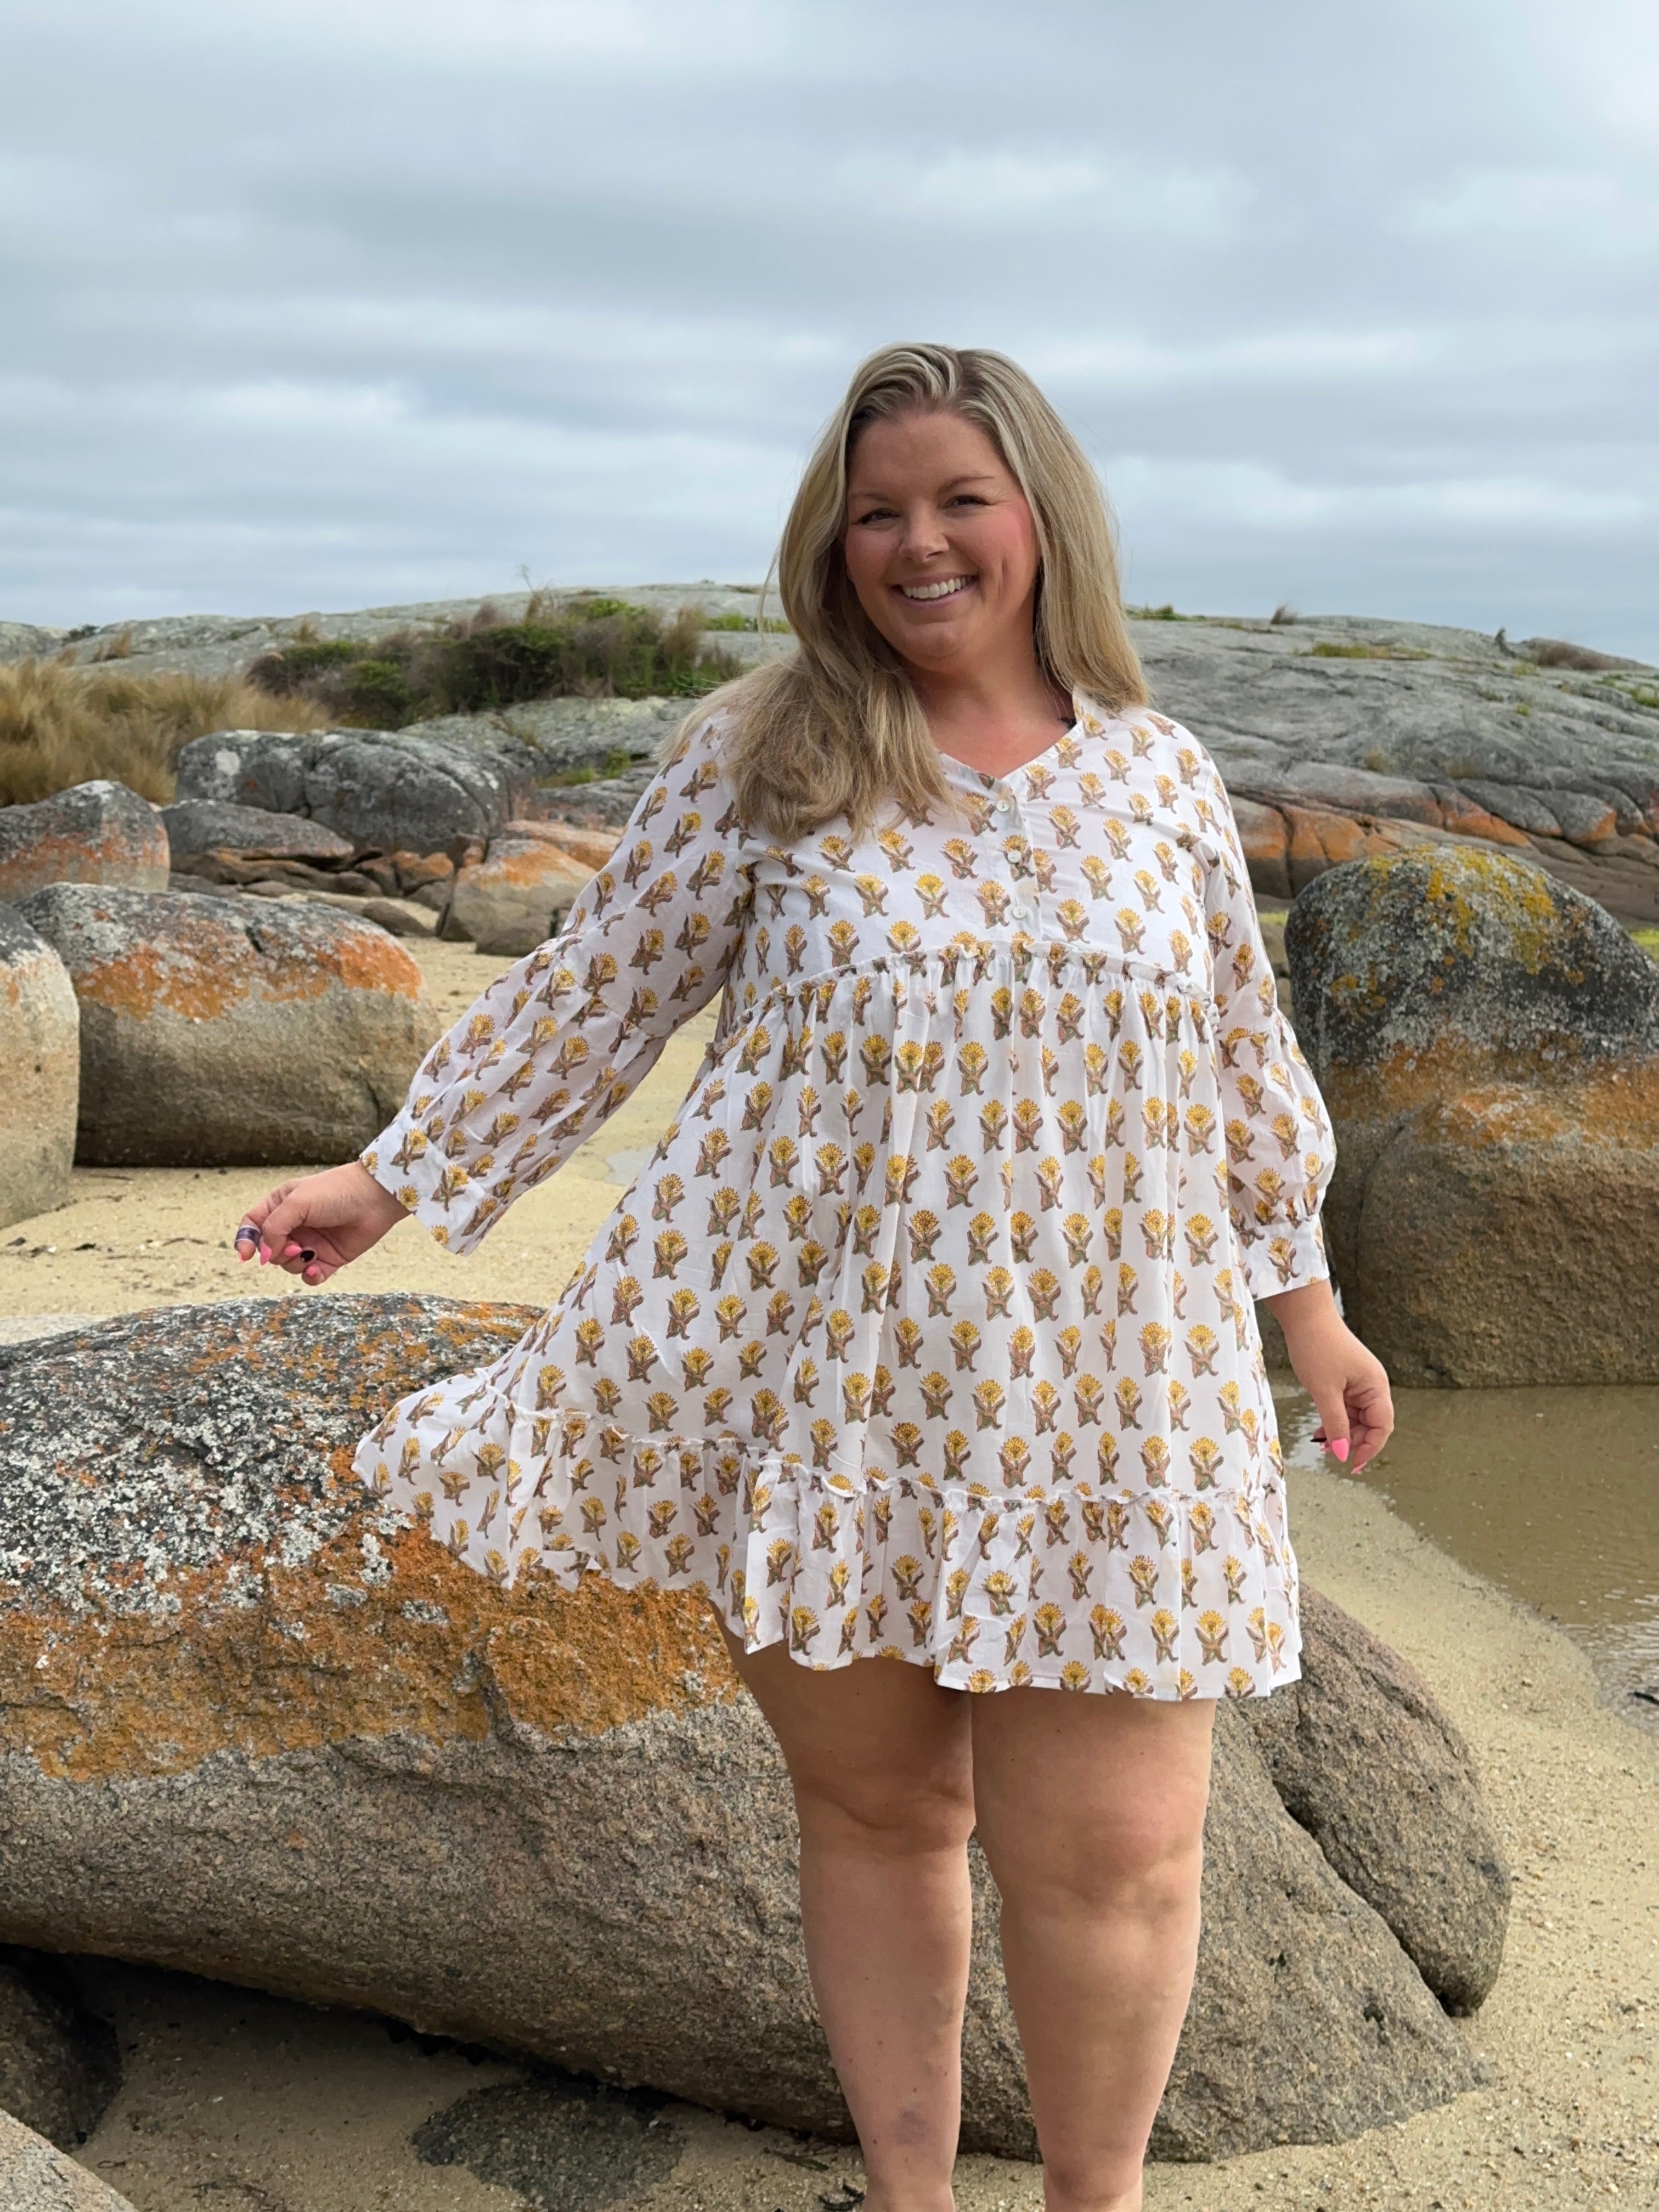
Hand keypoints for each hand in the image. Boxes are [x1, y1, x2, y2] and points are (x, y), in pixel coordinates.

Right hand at [235, 1163, 408, 1286]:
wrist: (375, 1198)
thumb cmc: (335, 1192)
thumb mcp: (297, 1203)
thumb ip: (274, 1228)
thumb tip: (264, 1255)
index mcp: (281, 1205)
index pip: (253, 1225)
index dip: (245, 1241)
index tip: (246, 1256)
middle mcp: (294, 1225)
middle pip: (269, 1250)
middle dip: (278, 1253)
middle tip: (297, 1246)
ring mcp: (311, 1242)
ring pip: (288, 1265)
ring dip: (295, 1264)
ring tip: (311, 1253)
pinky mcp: (330, 1258)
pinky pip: (311, 1276)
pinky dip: (311, 1276)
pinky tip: (316, 1270)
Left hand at [1265, 1278, 1393, 1473]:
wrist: (1304, 1315)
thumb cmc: (1316, 1348)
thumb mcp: (1324, 1391)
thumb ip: (1335, 1424)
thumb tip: (1341, 1454)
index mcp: (1376, 1387)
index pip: (1382, 1427)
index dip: (1369, 1449)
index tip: (1351, 1465)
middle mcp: (1372, 1386)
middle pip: (1370, 1425)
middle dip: (1351, 1441)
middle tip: (1328, 1451)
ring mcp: (1359, 1383)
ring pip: (1356, 1418)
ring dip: (1341, 1432)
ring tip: (1320, 1443)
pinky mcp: (1345, 1380)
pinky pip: (1345, 1408)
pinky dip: (1334, 1420)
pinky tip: (1320, 1431)